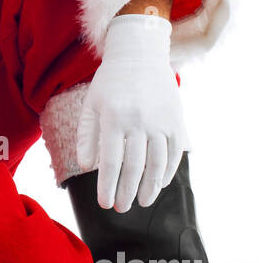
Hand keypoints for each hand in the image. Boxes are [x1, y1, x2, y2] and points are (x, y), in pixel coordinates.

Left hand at [76, 14, 186, 211]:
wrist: (140, 54)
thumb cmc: (110, 82)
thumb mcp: (91, 104)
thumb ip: (86, 136)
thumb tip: (86, 166)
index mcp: (114, 118)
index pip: (110, 162)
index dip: (107, 186)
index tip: (104, 204)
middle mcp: (139, 121)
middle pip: (134, 167)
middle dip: (127, 192)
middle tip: (121, 208)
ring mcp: (161, 121)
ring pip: (158, 164)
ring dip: (150, 188)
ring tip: (143, 202)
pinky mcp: (176, 120)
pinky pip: (175, 153)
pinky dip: (168, 171)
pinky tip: (160, 183)